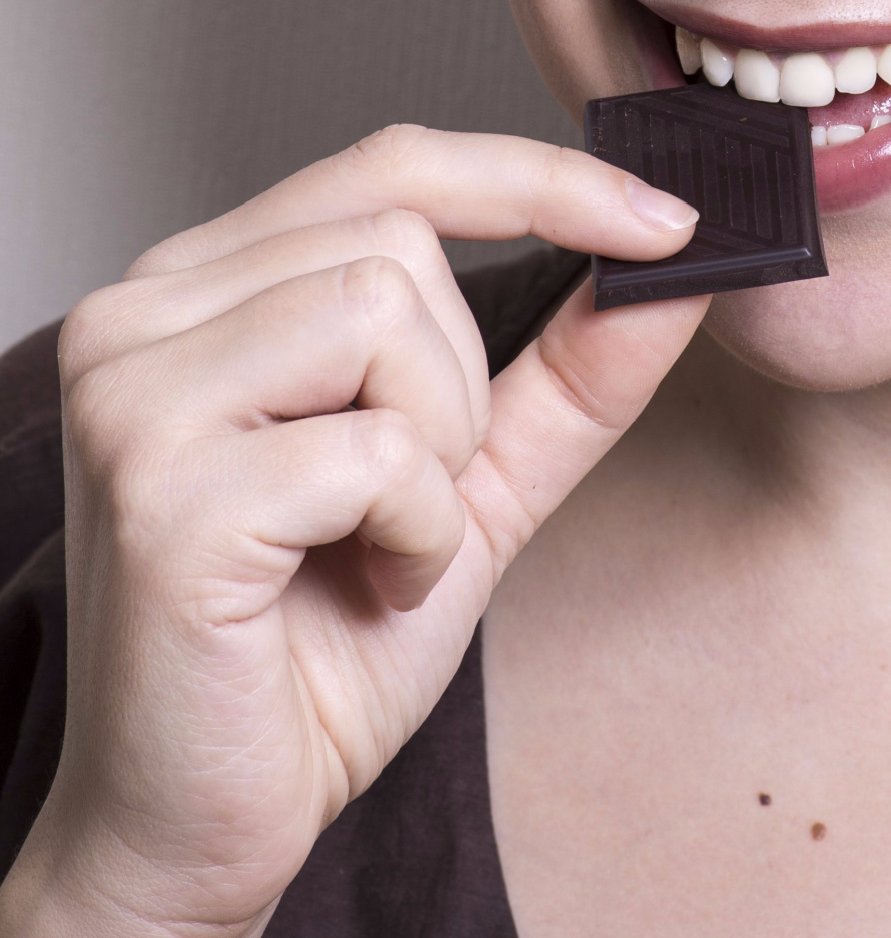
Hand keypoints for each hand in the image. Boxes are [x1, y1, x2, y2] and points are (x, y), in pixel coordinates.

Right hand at [0, 125, 706, 936]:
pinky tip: (366, 586)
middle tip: (414, 498)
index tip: (666, 222)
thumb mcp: (473, 480)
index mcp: (209, 289)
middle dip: (461, 385)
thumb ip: (568, 373)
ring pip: (387, 318)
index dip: (540, 180)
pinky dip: (419, 531)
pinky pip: (378, 450)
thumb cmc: (326, 637)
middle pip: (400, 241)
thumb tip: (672, 270)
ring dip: (439, 455)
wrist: (214, 809)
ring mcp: (134, 392)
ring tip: (383, 542)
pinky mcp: (161, 491)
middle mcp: (145, 312)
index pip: (391, 166)